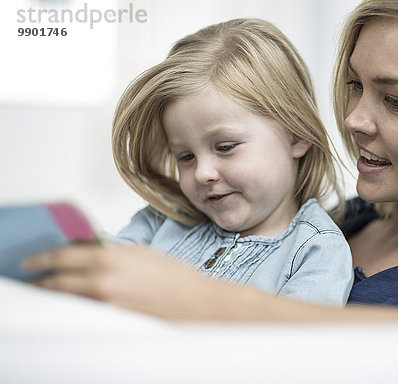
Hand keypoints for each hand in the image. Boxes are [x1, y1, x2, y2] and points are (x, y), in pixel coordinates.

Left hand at [22, 243, 210, 319]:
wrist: (192, 302)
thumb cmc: (174, 275)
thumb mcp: (141, 252)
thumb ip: (113, 251)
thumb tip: (92, 251)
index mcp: (110, 257)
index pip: (63, 256)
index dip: (43, 259)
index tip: (33, 261)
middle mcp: (103, 280)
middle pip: (58, 281)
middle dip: (41, 280)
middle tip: (33, 279)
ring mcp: (105, 302)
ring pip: (68, 298)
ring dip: (56, 293)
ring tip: (49, 290)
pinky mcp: (112, 318)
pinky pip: (84, 310)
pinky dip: (75, 304)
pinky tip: (75, 302)